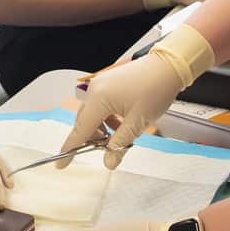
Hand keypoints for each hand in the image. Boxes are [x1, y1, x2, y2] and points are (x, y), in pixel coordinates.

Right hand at [63, 55, 180, 170]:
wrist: (168, 66)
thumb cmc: (155, 89)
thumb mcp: (138, 123)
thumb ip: (120, 144)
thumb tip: (109, 161)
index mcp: (99, 99)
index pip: (80, 130)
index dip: (70, 149)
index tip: (61, 164)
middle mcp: (95, 90)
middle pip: (84, 122)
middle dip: (92, 139)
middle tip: (105, 152)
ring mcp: (101, 85)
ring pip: (93, 114)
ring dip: (101, 130)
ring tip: (118, 139)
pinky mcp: (108, 83)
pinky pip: (100, 105)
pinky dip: (106, 119)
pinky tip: (120, 125)